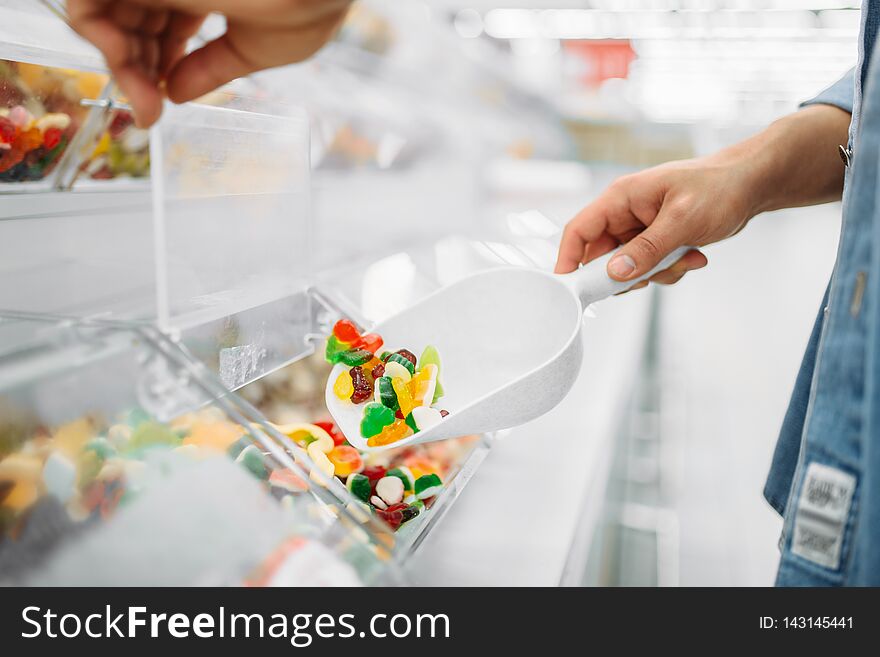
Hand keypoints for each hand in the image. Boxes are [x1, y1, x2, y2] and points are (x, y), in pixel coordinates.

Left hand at [68, 0, 351, 126]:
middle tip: (148, 111)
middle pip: (130, 26)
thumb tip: (175, 93)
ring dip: (119, 65)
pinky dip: (100, 40)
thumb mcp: (261, 47)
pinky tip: (129, 71)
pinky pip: (88, 4)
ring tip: (142, 101)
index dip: (155, 67)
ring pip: (104, 16)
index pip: (159, 27)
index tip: (158, 105)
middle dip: (135, 73)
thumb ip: (213, 68)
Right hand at [555, 104, 851, 288]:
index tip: (569, 289)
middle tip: (651, 275)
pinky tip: (694, 255)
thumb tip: (616, 274)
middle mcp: (625, 213)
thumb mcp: (682, 221)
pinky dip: (670, 268)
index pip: (579, 231)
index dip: (568, 260)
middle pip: (602, 256)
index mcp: (621, 199)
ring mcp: (640, 228)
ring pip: (628, 267)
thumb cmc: (718, 188)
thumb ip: (646, 249)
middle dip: (628, 272)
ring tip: (687, 256)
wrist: (751, 184)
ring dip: (657, 271)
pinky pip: (649, 267)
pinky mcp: (656, 240)